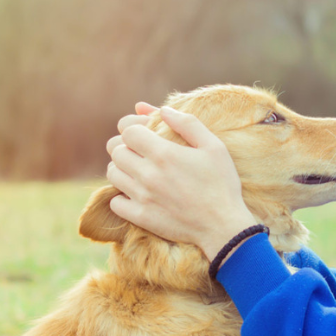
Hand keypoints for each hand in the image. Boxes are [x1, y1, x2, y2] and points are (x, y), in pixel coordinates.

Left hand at [105, 103, 256, 259]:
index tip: (145, 134)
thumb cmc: (221, 183)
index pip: (127, 131)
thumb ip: (188, 124)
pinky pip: (115, 202)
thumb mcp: (214, 147)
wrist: (223, 225)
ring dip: (121, 168)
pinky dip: (121, 196)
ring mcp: (142, 197)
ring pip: (112, 174)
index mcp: (164, 153)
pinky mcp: (141, 217)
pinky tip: (137, 194)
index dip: (134, 129)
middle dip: (125, 146)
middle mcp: (148, 174)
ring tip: (137, 171)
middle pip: (115, 150)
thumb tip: (163, 110)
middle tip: (140, 151)